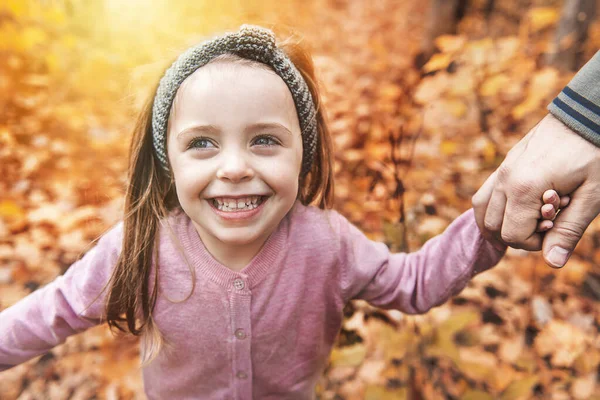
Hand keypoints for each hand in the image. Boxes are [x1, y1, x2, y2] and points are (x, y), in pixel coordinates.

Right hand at [472, 114, 599, 267]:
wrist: (589, 113)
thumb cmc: (595, 153)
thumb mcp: (592, 195)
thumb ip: (568, 229)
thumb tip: (552, 262)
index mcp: (524, 188)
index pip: (512, 235)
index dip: (534, 242)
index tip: (556, 227)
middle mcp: (506, 179)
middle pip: (492, 226)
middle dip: (517, 233)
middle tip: (546, 223)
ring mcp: (502, 169)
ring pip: (481, 208)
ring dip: (498, 223)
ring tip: (525, 222)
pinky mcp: (506, 162)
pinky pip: (485, 192)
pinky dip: (493, 207)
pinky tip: (514, 208)